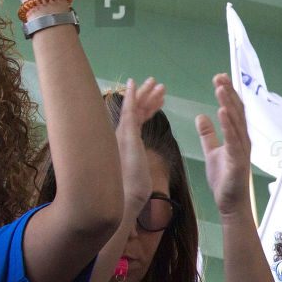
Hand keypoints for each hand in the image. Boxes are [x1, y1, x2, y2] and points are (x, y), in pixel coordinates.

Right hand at [115, 77, 162, 212]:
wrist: (124, 197)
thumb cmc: (131, 191)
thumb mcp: (138, 175)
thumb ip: (138, 168)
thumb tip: (143, 174)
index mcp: (126, 142)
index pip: (139, 120)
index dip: (149, 108)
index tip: (158, 99)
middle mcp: (122, 134)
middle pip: (137, 110)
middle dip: (148, 96)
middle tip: (159, 85)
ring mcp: (123, 133)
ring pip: (136, 107)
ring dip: (147, 93)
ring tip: (159, 84)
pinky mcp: (126, 133)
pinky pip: (129, 109)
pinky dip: (132, 95)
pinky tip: (135, 83)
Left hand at [198, 74, 251, 219]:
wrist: (230, 203)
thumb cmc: (224, 180)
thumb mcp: (212, 152)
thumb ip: (208, 135)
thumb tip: (201, 116)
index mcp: (237, 137)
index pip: (233, 110)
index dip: (227, 93)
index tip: (219, 78)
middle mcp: (242, 140)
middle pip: (237, 111)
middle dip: (228, 93)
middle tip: (219, 77)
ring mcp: (242, 150)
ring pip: (236, 122)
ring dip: (228, 103)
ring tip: (220, 88)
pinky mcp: (238, 161)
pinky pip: (233, 139)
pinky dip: (228, 124)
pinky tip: (222, 111)